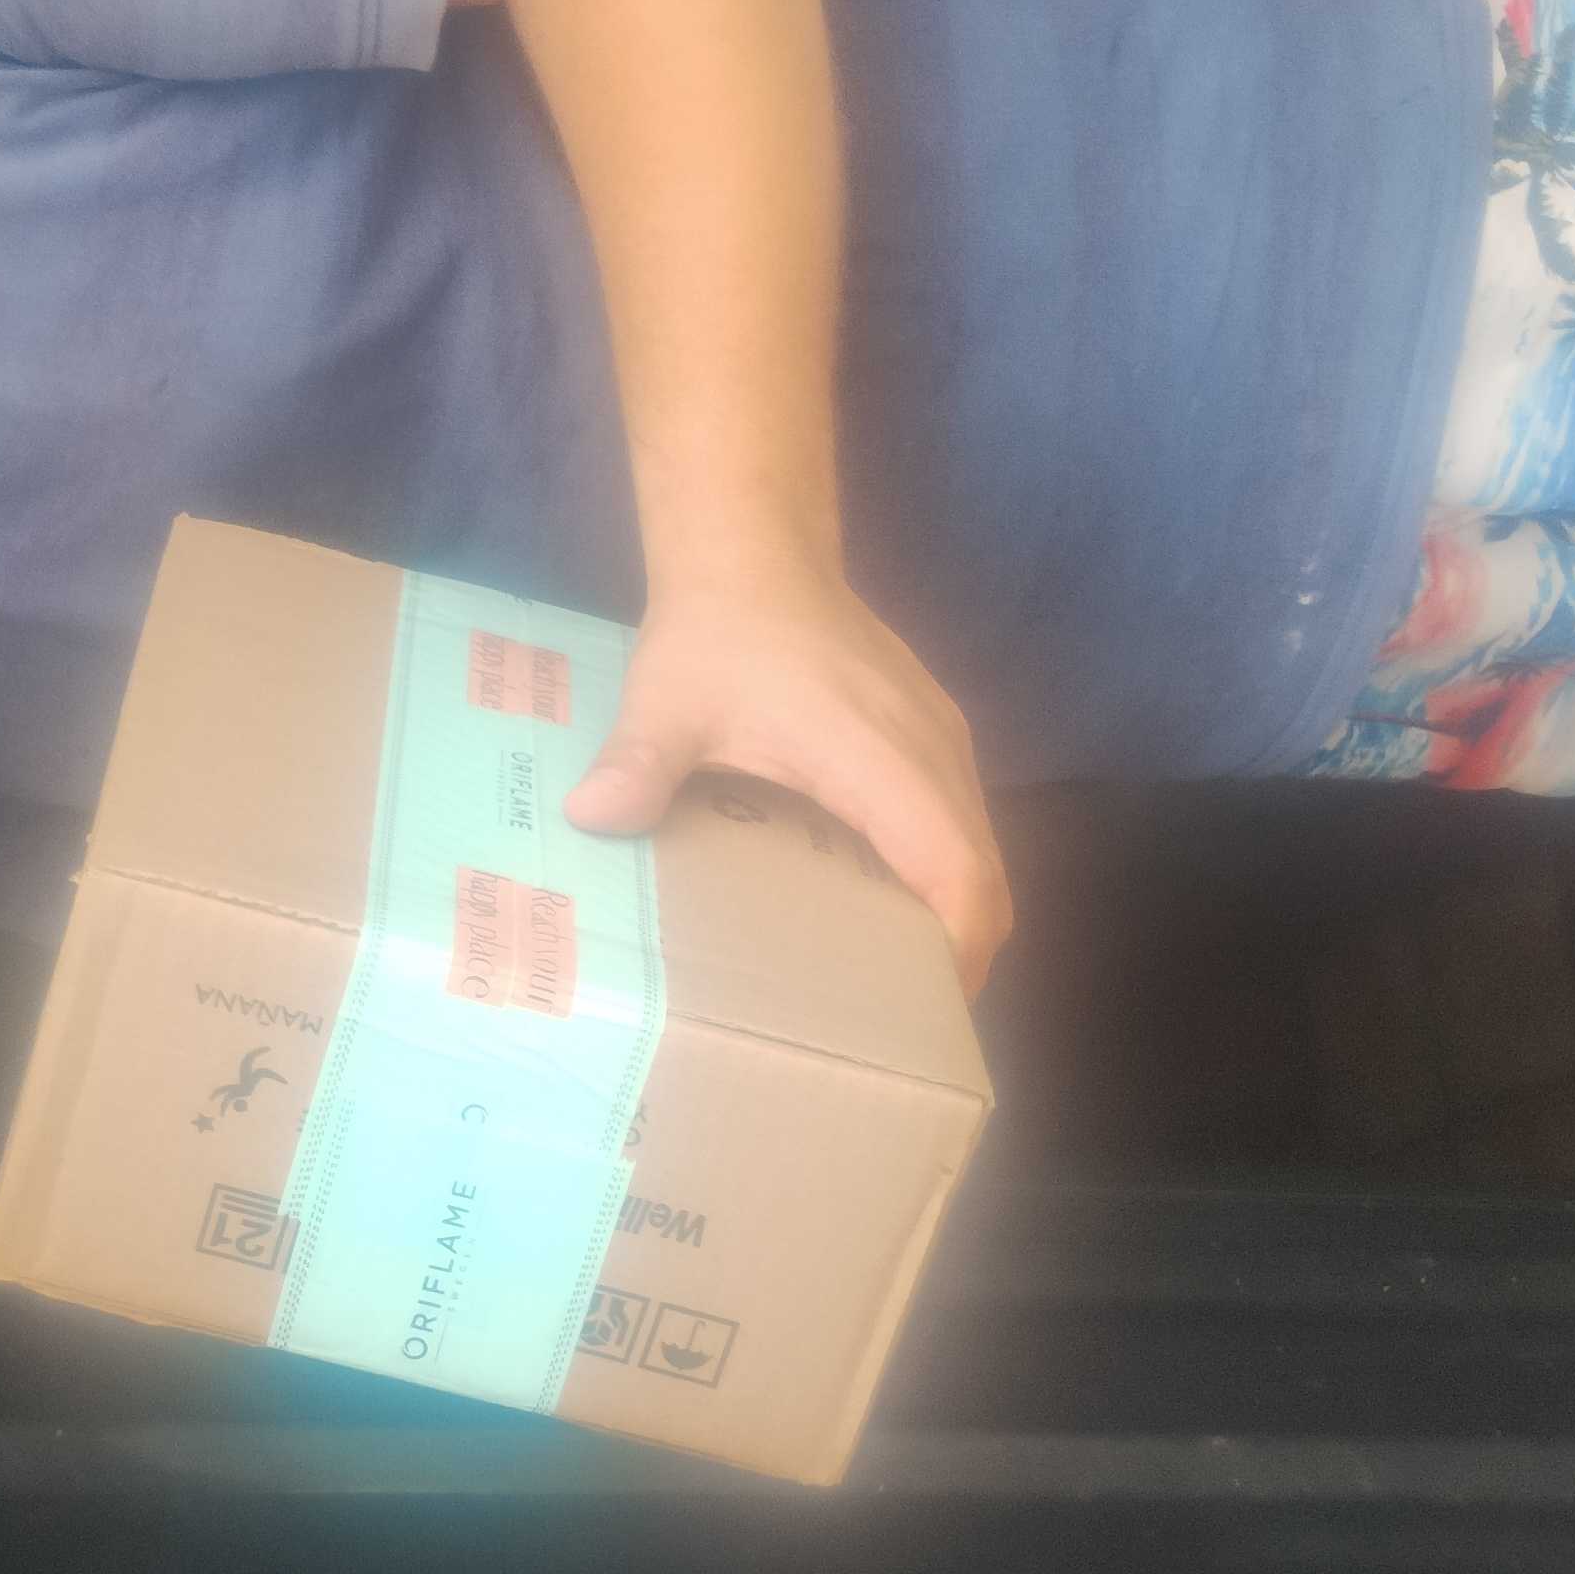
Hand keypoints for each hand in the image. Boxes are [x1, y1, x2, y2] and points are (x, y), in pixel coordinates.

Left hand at [561, 568, 1013, 989]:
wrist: (756, 552)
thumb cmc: (717, 634)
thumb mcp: (667, 701)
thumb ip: (638, 764)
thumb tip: (589, 818)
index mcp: (880, 757)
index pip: (957, 869)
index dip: (959, 948)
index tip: (928, 1012)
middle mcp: (931, 749)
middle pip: (986, 872)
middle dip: (961, 951)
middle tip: (901, 1020)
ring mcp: (941, 737)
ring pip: (981, 845)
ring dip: (954, 910)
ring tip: (892, 975)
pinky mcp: (935, 730)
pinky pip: (962, 818)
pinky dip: (944, 870)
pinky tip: (883, 902)